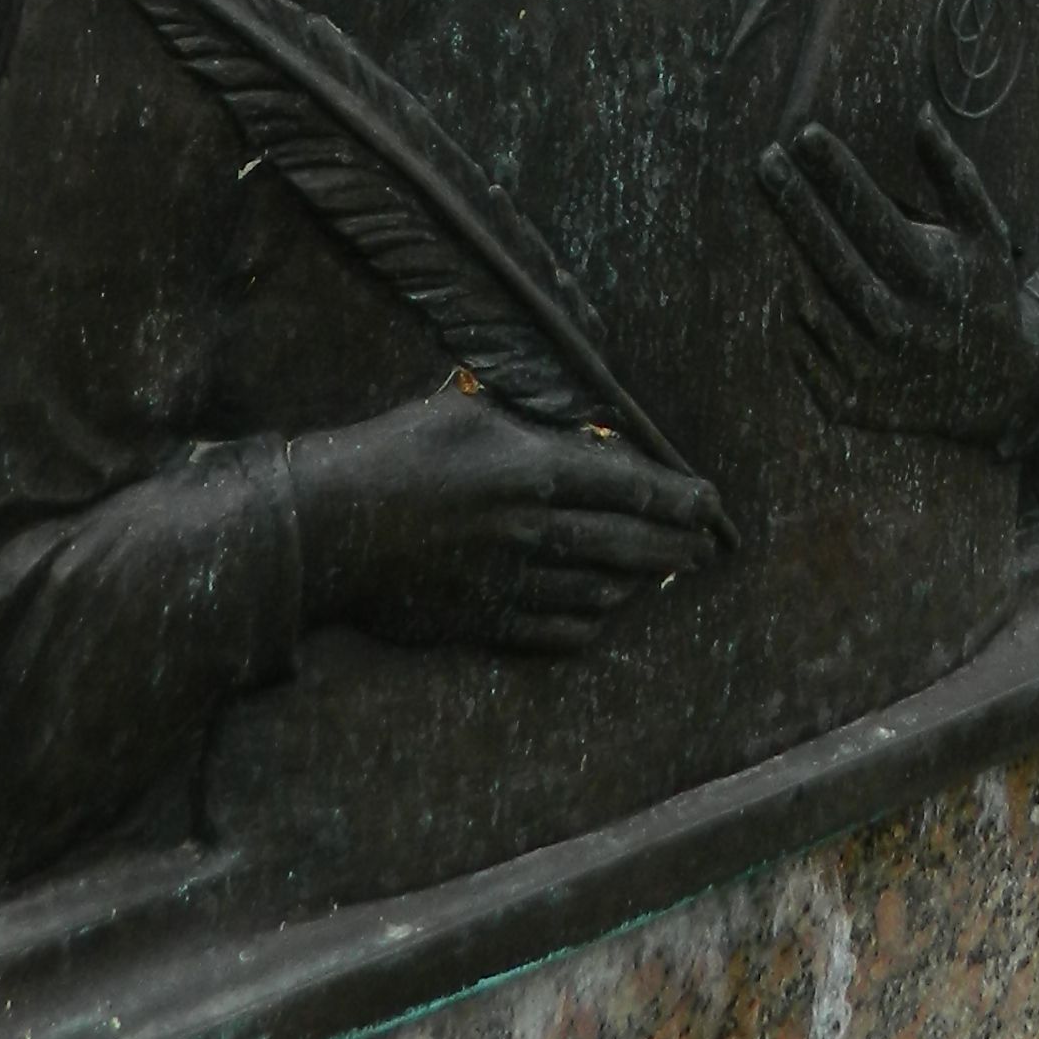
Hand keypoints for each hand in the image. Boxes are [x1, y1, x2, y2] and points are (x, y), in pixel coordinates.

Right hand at [285, 383, 729, 655]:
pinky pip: (556, 630)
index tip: (708, 502)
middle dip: (674, 545)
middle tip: (704, 546)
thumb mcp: (460, 408)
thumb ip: (519, 411)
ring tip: (661, 574)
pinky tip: (601, 612)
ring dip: (637, 583)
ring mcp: (511, 581)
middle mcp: (532, 529)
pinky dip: (590, 622)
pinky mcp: (484, 621)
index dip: (677, 496)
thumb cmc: (392, 452)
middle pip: (627, 543)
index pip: (629, 485)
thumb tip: (559, 410)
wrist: (329, 527)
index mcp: (532, 468)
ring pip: (599, 590)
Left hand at [758, 107, 1038, 449]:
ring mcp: (873, 372)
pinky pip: (802, 347)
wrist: (998, 390)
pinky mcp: (851, 404)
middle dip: (794, 203)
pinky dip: (796, 312)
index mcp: (936, 281)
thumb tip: (920, 114)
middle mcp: (902, 328)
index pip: (873, 216)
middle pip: (831, 256)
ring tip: (778, 211)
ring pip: (810, 302)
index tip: (806, 134)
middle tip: (766, 160)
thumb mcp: (985, 233)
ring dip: (790, 253)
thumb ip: (954, 174)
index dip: (837, 173)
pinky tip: (796, 278)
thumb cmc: (984, 292)